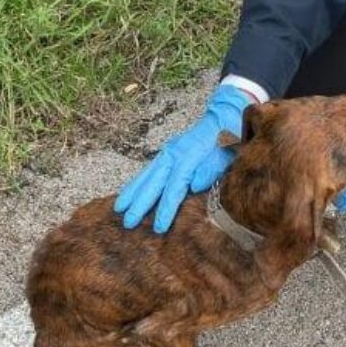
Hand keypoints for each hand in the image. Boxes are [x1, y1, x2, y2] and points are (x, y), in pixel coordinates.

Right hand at [114, 84, 252, 231]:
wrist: (224, 118)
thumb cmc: (228, 141)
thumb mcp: (225, 156)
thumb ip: (210, 171)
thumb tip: (193, 186)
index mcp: (188, 157)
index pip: (173, 189)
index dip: (165, 209)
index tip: (158, 228)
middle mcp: (173, 154)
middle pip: (153, 183)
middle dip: (139, 204)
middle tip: (127, 222)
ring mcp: (167, 152)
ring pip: (146, 175)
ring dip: (131, 193)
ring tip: (118, 208)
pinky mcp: (167, 153)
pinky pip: (149, 170)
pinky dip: (137, 183)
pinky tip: (128, 193)